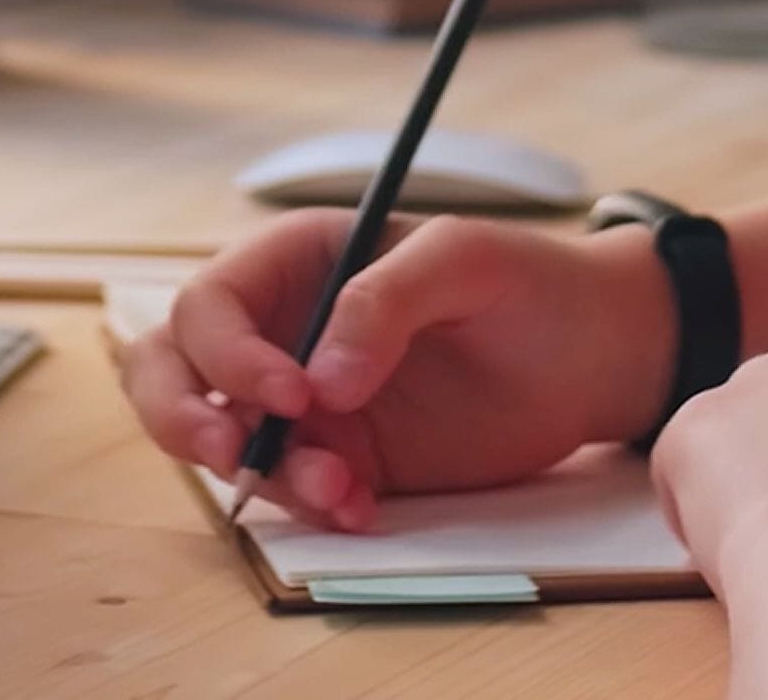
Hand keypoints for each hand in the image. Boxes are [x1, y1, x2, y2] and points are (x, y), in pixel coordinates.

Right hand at [118, 211, 672, 530]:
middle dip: (181, 417)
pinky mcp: (341, 457)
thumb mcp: (465, 259)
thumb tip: (321, 380)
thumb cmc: (529, 281)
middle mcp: (282, 331)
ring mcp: (306, 401)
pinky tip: (364, 505)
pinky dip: (312, 507)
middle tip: (232, 453)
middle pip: (173, 372)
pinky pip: (291, 491)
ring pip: (226, 443)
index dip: (228, 353)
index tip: (291, 393)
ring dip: (267, 476)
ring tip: (345, 489)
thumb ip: (384, 299)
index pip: (209, 305)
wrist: (594, 355)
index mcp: (294, 262)